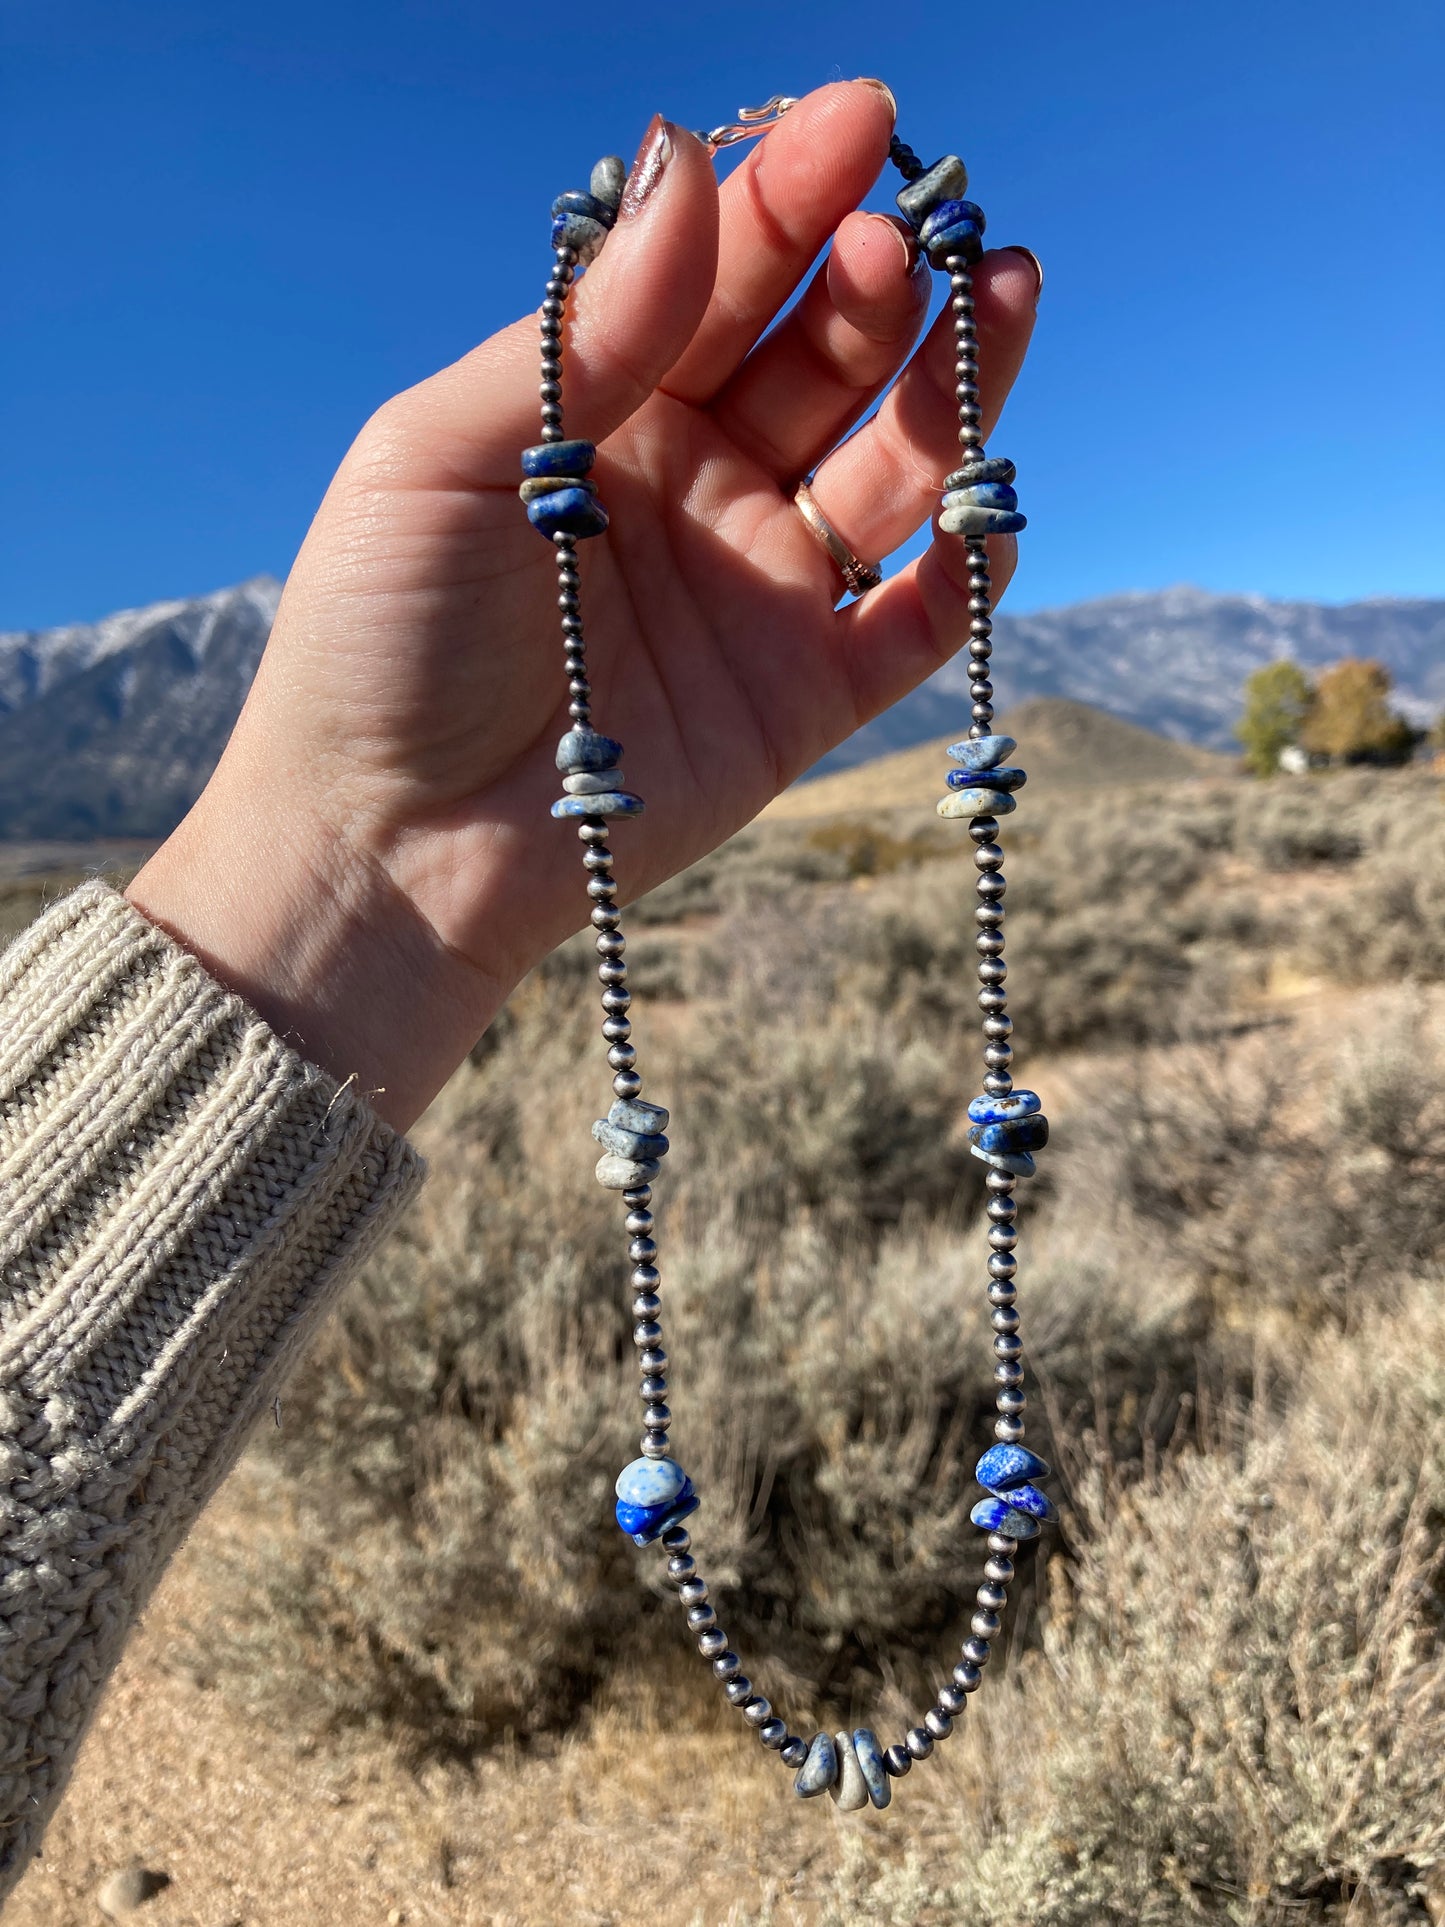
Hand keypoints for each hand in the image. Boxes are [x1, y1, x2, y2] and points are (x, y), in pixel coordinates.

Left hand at [129, 81, 1038, 1129]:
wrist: (385, 848)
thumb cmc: (379, 641)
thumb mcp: (447, 457)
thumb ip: (581, 334)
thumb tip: (689, 168)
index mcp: (605, 408)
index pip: (717, 279)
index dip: (787, 200)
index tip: (861, 122)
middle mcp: (696, 482)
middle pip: (818, 360)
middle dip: (868, 287)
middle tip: (904, 239)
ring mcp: (758, 588)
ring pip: (888, 472)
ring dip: (950, 390)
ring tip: (1001, 296)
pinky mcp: (803, 698)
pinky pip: (912, 623)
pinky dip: (965, 569)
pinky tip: (994, 502)